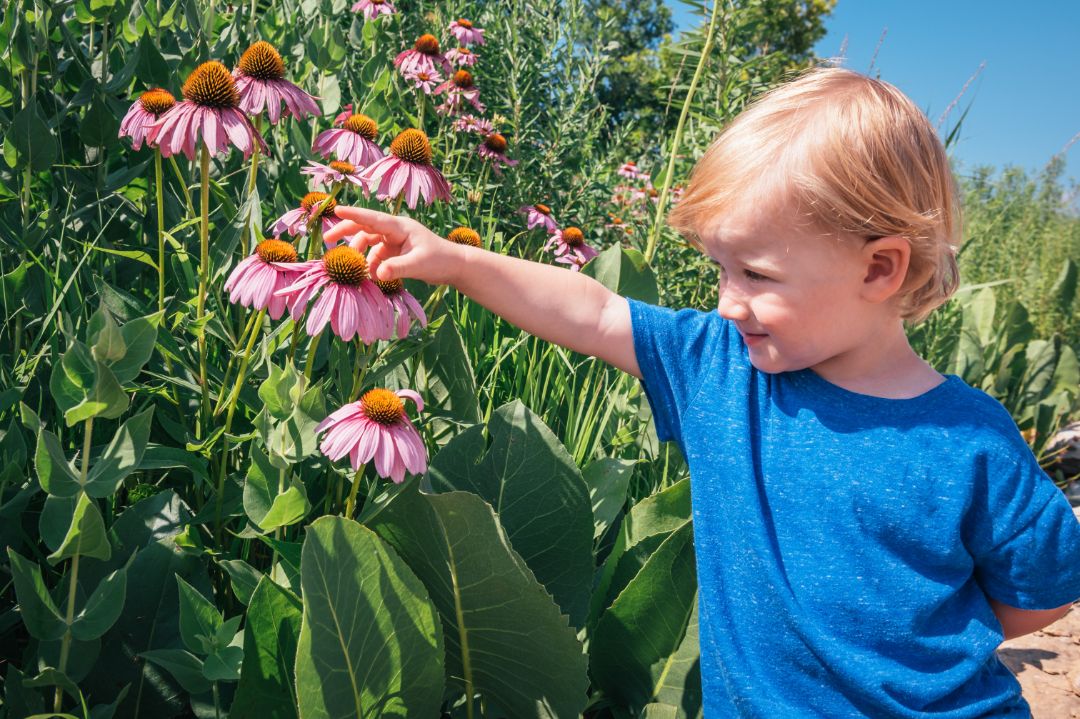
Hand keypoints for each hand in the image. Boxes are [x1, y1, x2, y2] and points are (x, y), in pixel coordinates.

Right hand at [322, 206, 464, 285]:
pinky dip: (372, 265)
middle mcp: (395, 230)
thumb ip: (397, 269)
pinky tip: (372, 276)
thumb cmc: (439, 261)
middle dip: (346, 231)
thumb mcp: (418, 265)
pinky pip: (377, 255)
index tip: (336, 210)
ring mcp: (395, 240)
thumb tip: (377, 274)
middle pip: (365, 227)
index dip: (354, 214)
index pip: (373, 219)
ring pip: (369, 243)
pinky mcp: (396, 251)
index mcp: (400, 227)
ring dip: (361, 255)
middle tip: (327, 240)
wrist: (454, 266)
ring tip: (357, 270)